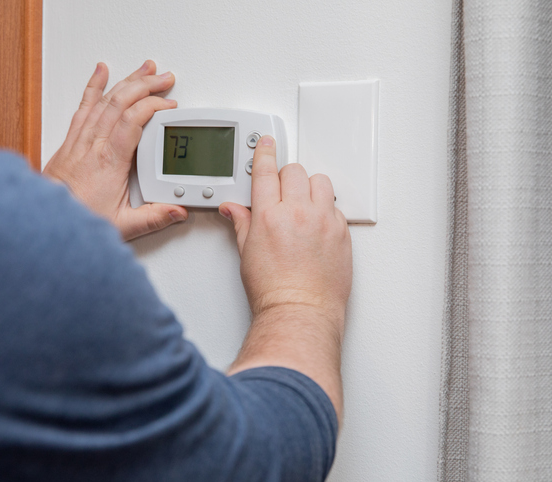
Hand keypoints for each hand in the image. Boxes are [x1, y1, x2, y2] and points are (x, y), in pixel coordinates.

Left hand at [43, 61, 187, 240]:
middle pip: (121, 103)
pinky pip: (83, 107)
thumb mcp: (123, 226)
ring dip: (127, 82)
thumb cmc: (79, 219)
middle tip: (165, 79)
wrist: (46, 220)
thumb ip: (153, 218)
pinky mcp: (70, 141)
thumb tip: (177, 211)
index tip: (169, 106)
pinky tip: (101, 72)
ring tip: (144, 70)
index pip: (133, 121)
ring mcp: (80, 140)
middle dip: (146, 86)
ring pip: (104, 101)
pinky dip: (93, 87)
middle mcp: (94, 145)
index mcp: (110, 162)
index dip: (153, 107)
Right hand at [220, 136, 351, 324]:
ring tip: (303, 204)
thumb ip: (242, 223)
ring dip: (310, 187)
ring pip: (320, 182)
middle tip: (281, 190)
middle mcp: (297, 213)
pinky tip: (316, 224)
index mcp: (269, 216)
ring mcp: (323, 221)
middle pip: (294, 171)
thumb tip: (234, 210)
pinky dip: (325, 209)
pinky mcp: (341, 232)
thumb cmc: (273, 290)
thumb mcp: (247, 253)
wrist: (299, 310)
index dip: (265, 153)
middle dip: (286, 176)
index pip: (265, 171)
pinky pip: (335, 207)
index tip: (267, 144)